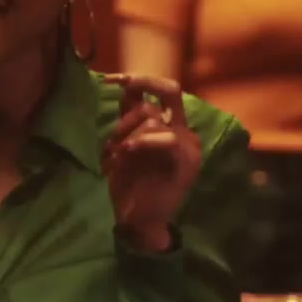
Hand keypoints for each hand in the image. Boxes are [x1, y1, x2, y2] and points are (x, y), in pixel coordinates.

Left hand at [100, 74, 200, 251]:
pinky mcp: (186, 163)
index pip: (163, 91)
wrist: (139, 222)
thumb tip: (122, 87)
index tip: (112, 79)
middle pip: (171, 90)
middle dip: (142, 84)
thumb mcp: (125, 143)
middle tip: (119, 86)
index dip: (140, 80)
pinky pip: (168, 138)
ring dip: (126, 129)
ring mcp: (188, 147)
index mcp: (174, 127)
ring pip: (154, 116)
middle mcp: (185, 132)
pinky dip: (144, 140)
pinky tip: (127, 152)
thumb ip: (129, 117)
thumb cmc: (130, 184)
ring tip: (116, 153)